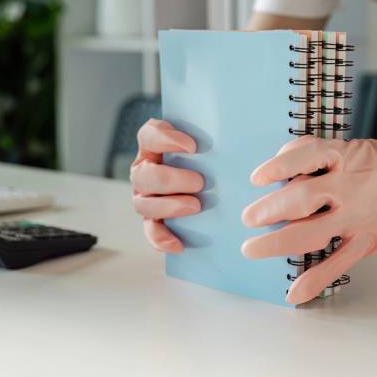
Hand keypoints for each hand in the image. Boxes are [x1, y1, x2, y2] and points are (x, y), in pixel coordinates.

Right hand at [130, 119, 203, 252]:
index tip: (193, 146)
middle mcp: (144, 170)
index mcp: (152, 146)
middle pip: (144, 174)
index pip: (148, 136)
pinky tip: (179, 244)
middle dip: (170, 179)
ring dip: (168, 206)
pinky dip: (161, 239)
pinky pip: (150, 231)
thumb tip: (233, 131)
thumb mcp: (207, 138)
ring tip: (195, 206)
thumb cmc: (207, 153)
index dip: (166, 139)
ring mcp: (145, 195)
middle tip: (199, 181)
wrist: (210, 176)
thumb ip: (212, 132)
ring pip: (143, 203)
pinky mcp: (153, 219)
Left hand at [240, 109, 376, 304]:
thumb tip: (282, 158)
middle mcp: (351, 184)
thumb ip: (322, 153)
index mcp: (347, 155)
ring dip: (278, 243)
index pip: (306, 156)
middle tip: (247, 219)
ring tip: (253, 250)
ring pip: (313, 233)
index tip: (257, 177)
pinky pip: (338, 264)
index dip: (279, 166)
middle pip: (302, 198)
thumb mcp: (360, 147)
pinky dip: (314, 280)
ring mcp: (361, 215)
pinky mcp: (371, 240)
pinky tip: (295, 292)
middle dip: (269, 210)